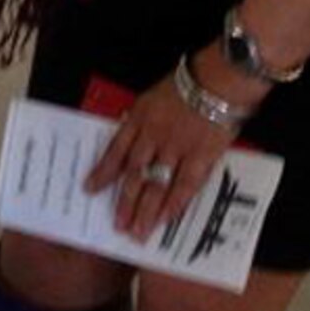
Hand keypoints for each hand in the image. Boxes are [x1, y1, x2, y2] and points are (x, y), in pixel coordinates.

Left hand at [83, 47, 265, 240]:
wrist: (220, 79)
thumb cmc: (187, 83)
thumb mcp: (153, 96)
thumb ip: (141, 119)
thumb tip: (130, 141)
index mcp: (138, 118)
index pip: (116, 150)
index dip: (103, 172)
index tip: (90, 189)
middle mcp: (153, 136)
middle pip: (134, 173)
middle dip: (124, 201)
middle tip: (117, 224)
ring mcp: (176, 148)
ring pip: (156, 183)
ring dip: (145, 210)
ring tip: (137, 231)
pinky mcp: (201, 156)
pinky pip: (186, 185)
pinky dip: (174, 204)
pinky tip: (166, 220)